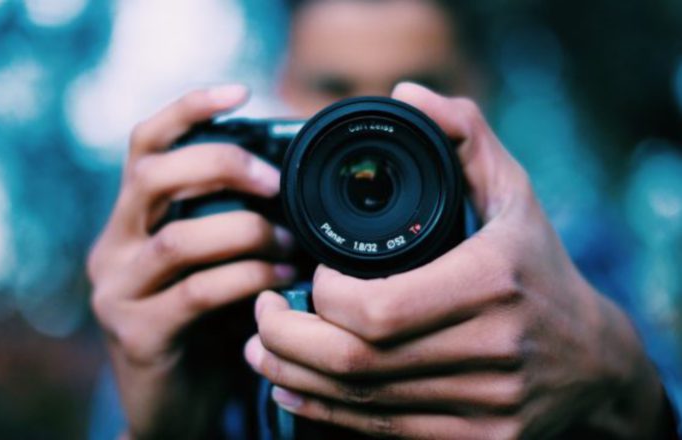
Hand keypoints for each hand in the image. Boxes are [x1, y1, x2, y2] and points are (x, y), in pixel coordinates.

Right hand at [88, 85, 295, 437]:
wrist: (177, 405)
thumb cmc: (206, 324)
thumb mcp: (212, 264)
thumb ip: (228, 223)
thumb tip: (291, 180)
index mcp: (132, 220)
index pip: (145, 145)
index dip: (188, 110)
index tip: (239, 91)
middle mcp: (114, 247)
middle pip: (153, 176)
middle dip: (222, 165)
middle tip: (275, 182)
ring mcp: (119, 292)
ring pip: (180, 239)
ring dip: (247, 233)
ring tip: (290, 242)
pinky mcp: (138, 336)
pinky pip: (198, 293)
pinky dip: (247, 280)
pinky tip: (281, 283)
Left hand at [246, 83, 670, 438]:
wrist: (593, 362)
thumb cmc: (540, 269)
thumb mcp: (514, 194)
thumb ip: (464, 135)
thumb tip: (406, 95)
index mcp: (491, 284)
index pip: (375, 308)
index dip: (320, 296)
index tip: (308, 275)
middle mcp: (488, 350)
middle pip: (356, 361)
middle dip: (286, 339)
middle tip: (261, 311)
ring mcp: (482, 404)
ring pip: (359, 402)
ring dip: (292, 376)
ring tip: (260, 349)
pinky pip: (380, 433)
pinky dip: (324, 412)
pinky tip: (292, 389)